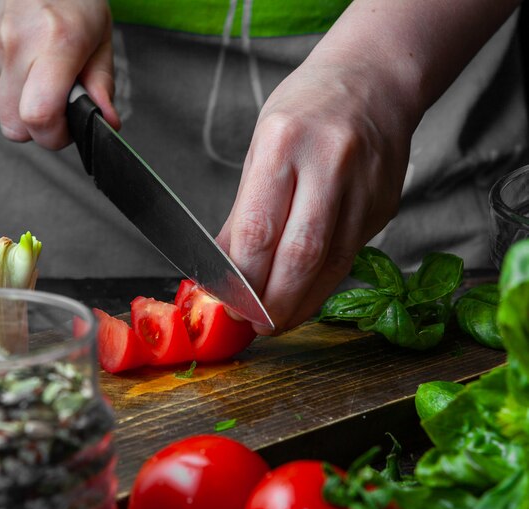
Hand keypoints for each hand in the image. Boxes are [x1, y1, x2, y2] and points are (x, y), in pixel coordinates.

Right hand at [0, 0, 118, 148]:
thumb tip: (105, 122)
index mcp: (54, 43)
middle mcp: (13, 42)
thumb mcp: (99, 37)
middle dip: (37, 125)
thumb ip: (102, 85)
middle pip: (14, 126)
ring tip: (33, 72)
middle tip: (53, 101)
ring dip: (16, 104)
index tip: (66, 127)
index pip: (39, 119)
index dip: (55, 135)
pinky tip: (13, 61)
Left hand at [217, 49, 414, 334]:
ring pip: (331, 265)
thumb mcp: (260, 151)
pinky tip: (305, 296)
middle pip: (300, 255)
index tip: (229, 305)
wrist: (373, 83)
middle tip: (255, 326)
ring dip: (301, 304)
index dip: (243, 279)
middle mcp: (330, 163)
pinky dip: (323, 285)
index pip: (259, 229)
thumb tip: (223, 270)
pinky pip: (349, 258)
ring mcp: (364, 187)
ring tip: (277, 321)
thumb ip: (243, 214)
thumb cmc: (305, 113)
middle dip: (274, 303)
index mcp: (285, 143)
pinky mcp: (384, 206)